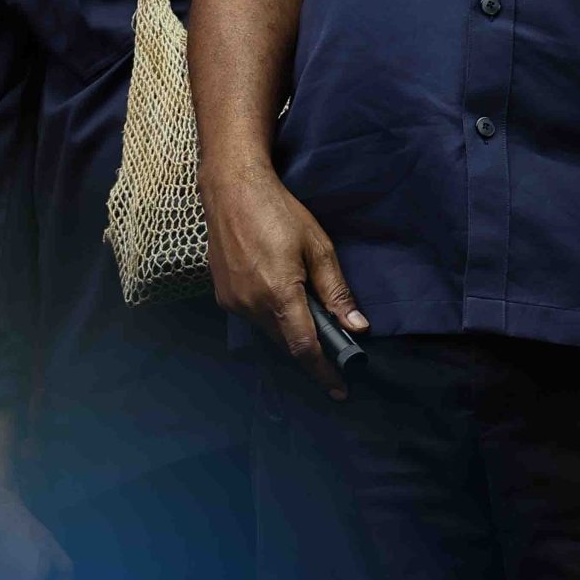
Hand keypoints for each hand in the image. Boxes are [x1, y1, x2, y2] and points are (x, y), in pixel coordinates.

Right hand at [202, 162, 365, 398]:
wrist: (231, 188)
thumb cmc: (278, 211)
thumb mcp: (318, 247)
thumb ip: (336, 291)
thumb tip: (358, 327)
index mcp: (279, 294)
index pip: (304, 348)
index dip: (324, 372)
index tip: (340, 390)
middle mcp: (251, 304)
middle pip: (285, 343)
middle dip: (310, 350)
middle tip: (333, 348)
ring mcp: (232, 300)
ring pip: (267, 331)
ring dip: (288, 330)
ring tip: (305, 313)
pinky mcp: (221, 293)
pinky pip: (251, 317)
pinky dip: (270, 316)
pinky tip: (279, 297)